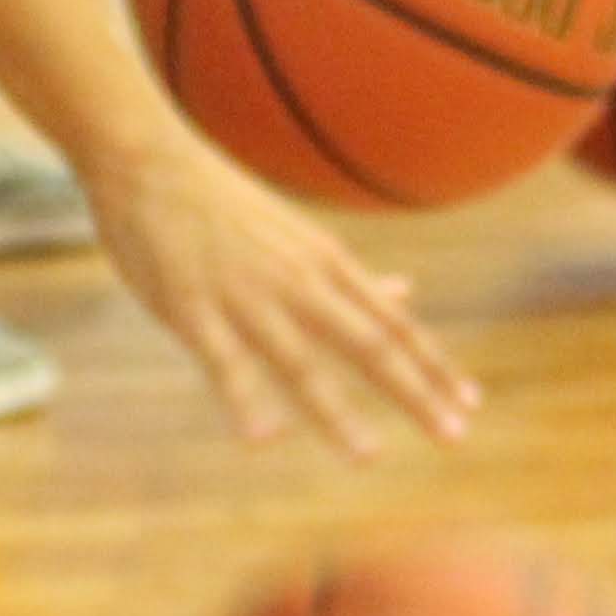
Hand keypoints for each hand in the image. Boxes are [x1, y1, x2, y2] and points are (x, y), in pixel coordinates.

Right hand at [84, 128, 477, 453]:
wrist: (146, 159)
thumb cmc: (220, 202)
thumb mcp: (297, 235)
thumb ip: (347, 276)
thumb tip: (405, 293)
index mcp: (323, 264)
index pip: (392, 324)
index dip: (432, 364)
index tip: (469, 404)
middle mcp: (296, 281)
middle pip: (366, 343)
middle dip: (412, 391)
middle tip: (453, 436)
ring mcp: (245, 296)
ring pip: (299, 360)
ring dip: (335, 411)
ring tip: (368, 456)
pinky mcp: (192, 308)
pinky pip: (223, 361)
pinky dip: (243, 400)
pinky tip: (261, 440)